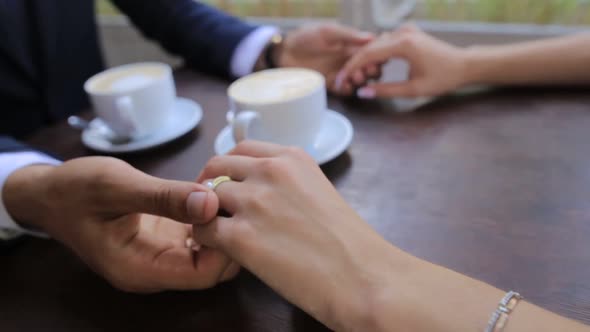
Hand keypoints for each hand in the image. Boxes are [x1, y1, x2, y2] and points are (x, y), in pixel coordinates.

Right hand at [3, 157, 238, 292]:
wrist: (48, 193)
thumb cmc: (74, 191)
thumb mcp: (116, 187)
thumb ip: (164, 197)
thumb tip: (211, 203)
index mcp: (139, 268)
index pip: (202, 276)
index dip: (225, 248)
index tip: (230, 212)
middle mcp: (154, 269)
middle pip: (211, 269)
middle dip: (229, 237)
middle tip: (234, 200)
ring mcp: (160, 255)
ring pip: (208, 254)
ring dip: (220, 226)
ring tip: (224, 193)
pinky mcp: (163, 239)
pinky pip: (197, 239)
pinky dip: (208, 219)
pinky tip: (209, 195)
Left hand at [192, 141, 392, 330]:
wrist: (361, 276)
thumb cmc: (348, 243)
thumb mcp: (319, 191)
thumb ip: (287, 184)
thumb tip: (258, 192)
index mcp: (291, 158)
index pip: (241, 149)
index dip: (228, 168)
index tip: (227, 185)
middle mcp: (269, 171)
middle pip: (216, 166)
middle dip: (208, 186)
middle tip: (212, 209)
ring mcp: (253, 201)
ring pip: (204, 198)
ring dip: (206, 215)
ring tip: (218, 234)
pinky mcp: (240, 236)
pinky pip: (202, 230)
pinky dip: (205, 240)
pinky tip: (222, 252)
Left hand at [277, 23, 376, 95]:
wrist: (285, 52)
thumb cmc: (305, 37)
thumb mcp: (328, 32)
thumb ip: (349, 35)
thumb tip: (371, 37)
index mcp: (351, 45)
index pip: (372, 51)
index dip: (377, 55)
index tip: (376, 57)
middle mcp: (348, 60)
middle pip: (370, 68)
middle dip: (372, 70)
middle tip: (366, 70)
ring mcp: (340, 73)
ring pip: (359, 81)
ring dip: (361, 80)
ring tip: (356, 77)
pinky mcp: (331, 84)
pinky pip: (344, 90)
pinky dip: (347, 89)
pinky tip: (345, 86)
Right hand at [337, 25, 467, 98]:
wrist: (464, 65)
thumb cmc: (443, 78)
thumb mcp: (414, 89)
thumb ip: (386, 91)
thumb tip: (363, 93)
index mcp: (404, 44)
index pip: (368, 53)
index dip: (352, 68)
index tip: (341, 80)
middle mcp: (403, 32)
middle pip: (369, 46)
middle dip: (355, 64)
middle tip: (344, 80)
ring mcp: (406, 31)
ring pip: (376, 44)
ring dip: (365, 59)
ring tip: (358, 77)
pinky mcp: (408, 33)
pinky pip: (385, 42)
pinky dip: (376, 54)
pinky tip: (373, 68)